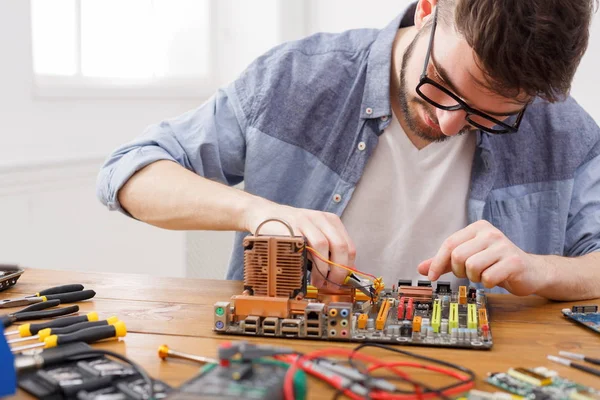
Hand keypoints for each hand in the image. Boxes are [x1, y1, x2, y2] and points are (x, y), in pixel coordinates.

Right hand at [243, 198, 355, 289]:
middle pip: (340, 246)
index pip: (349, 246)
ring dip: (323, 268)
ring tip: (318, 281)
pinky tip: (305, 271)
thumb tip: (338, 275)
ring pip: (323, 245)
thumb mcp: (314, 233)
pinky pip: (302, 246)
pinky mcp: (290, 227)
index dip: (348, 267)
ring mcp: (305, 221)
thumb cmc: (291, 228)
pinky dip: (306, 262)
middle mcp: (320, 219)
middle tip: (332, 283)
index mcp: (331, 221)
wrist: (264, 214)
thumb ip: (327, 250)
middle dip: (338, 270)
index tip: (343, 281)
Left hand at [417, 220, 545, 295]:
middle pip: (458, 256)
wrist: (530, 271)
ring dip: (474, 278)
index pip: (450, 244)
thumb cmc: (495, 263)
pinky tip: (496, 278)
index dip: (438, 262)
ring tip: (484, 274)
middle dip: (459, 271)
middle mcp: (490, 233)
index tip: (432, 276)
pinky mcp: (514, 262)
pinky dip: (488, 283)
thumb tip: (421, 268)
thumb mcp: (468, 259)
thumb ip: (444, 263)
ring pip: (472, 267)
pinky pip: (488, 277)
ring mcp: (503, 246)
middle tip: (469, 274)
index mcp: (478, 228)